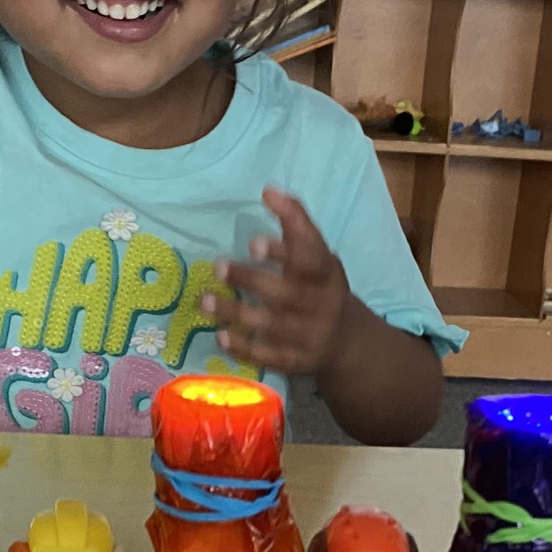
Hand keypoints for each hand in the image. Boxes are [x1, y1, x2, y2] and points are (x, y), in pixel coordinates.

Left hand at [205, 187, 350, 375]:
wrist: (347, 342)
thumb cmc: (322, 287)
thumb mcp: (319, 255)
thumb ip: (297, 225)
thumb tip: (268, 191)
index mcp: (328, 274)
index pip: (310, 261)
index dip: (284, 252)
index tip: (253, 244)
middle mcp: (322, 305)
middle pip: (285, 294)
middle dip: (250, 280)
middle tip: (218, 266)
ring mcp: (310, 336)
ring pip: (272, 325)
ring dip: (236, 313)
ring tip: (205, 301)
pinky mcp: (298, 361)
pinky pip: (270, 356)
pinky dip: (245, 348)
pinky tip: (221, 336)